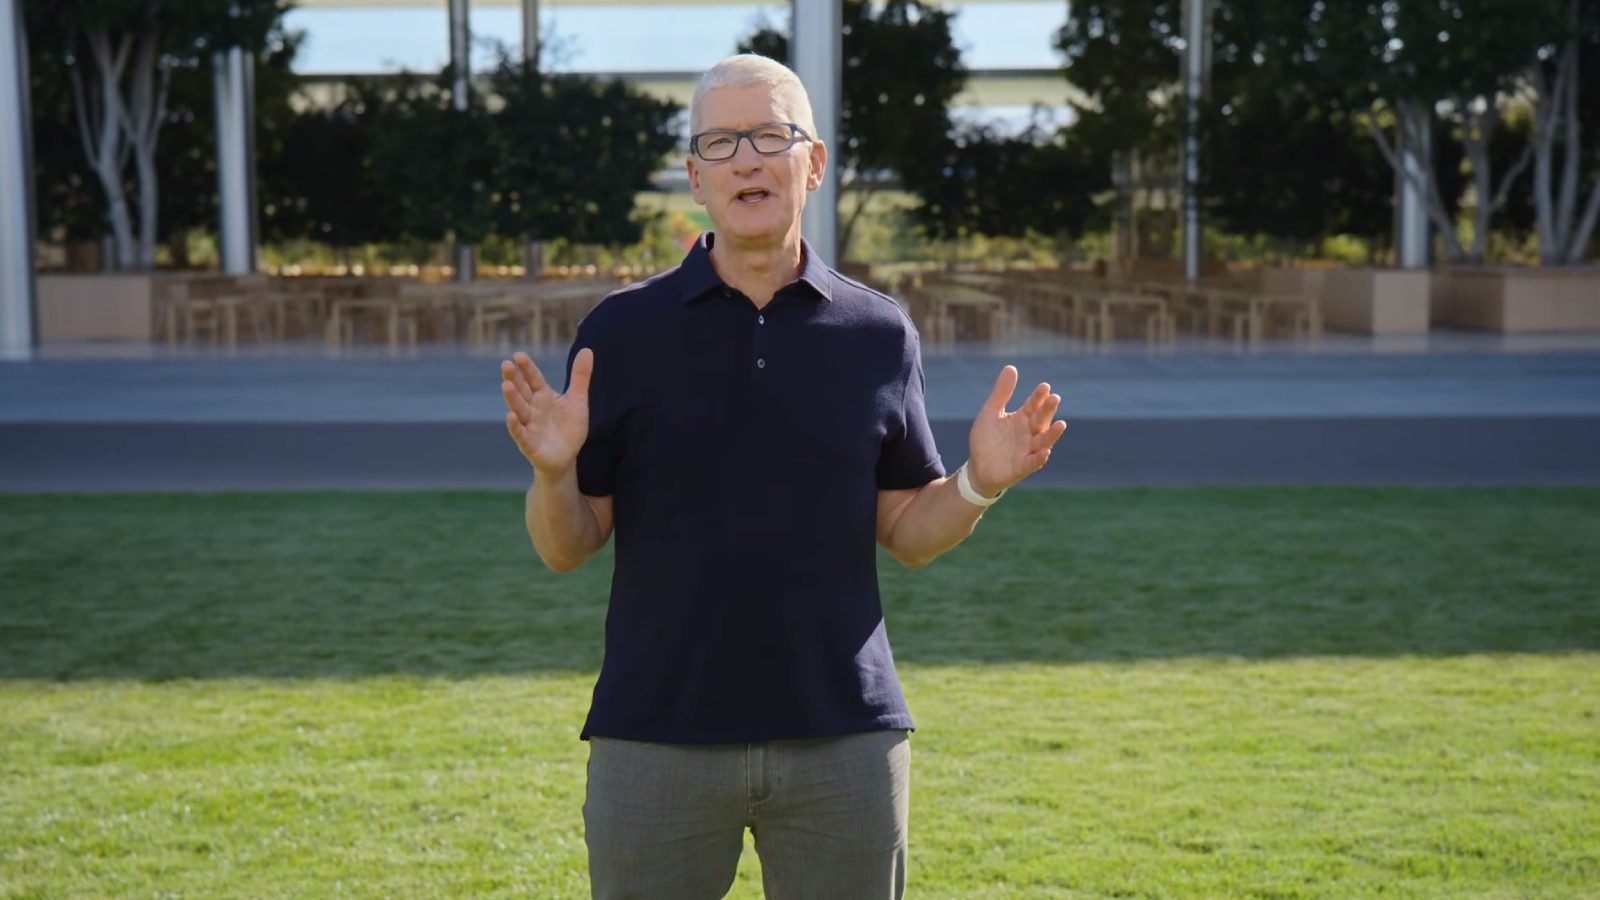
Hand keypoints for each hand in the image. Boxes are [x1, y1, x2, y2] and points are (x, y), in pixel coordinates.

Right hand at [502, 349, 592, 476]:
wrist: (567, 457)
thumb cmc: (569, 427)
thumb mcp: (577, 400)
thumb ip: (580, 376)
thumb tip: (587, 349)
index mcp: (543, 396)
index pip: (533, 378)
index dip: (527, 368)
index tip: (518, 355)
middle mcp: (532, 408)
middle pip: (522, 391)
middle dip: (514, 379)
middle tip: (506, 365)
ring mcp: (529, 425)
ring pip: (519, 410)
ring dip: (512, 398)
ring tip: (506, 385)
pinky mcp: (529, 443)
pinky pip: (520, 433)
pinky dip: (515, 426)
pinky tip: (510, 416)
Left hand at [966, 365, 1066, 496]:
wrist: (978, 467)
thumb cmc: (987, 439)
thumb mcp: (991, 412)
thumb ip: (1001, 393)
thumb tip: (1011, 367)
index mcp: (1022, 419)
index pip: (1033, 405)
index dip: (1038, 397)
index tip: (1044, 386)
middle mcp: (1029, 434)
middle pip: (1041, 420)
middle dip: (1048, 411)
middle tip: (1055, 398)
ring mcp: (1027, 451)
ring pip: (1043, 441)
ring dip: (1052, 434)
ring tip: (1061, 424)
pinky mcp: (1022, 467)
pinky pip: (1033, 462)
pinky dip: (1039, 458)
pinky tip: (1045, 452)